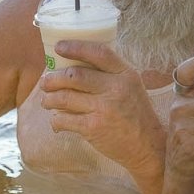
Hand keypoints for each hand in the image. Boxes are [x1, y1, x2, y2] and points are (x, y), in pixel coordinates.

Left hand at [37, 40, 162, 172]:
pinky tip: (56, 122)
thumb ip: (111, 75)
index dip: (76, 47)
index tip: (59, 47)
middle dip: (53, 78)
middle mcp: (115, 89)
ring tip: (46, 101)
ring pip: (64, 97)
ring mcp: (104, 108)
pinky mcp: (93, 128)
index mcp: (125, 74)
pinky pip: (64, 119)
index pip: (99, 53)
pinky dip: (56, 120)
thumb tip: (76, 64)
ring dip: (49, 99)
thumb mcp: (132, 87)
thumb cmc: (136, 115)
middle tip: (45, 82)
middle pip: (74, 75)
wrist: (147, 146)